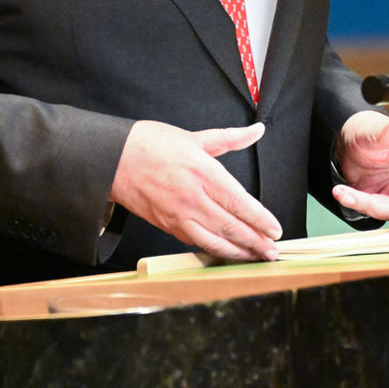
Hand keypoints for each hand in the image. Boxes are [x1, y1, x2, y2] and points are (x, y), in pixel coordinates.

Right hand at [110, 120, 280, 260]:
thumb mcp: (195, 136)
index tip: (275, 229)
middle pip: (230, 227)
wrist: (113, 159)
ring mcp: (178, 215)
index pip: (239, 202)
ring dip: (238, 252)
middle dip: (255, 242)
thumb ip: (230, 138)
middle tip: (273, 251)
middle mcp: (192, 198)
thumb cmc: (152, 144)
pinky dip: (214, 249)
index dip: (260, 219)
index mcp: (203, 173)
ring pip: (213, 241)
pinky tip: (227, 252)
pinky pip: (195, 242)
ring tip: (255, 257)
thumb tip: (257, 130)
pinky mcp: (167, 225)